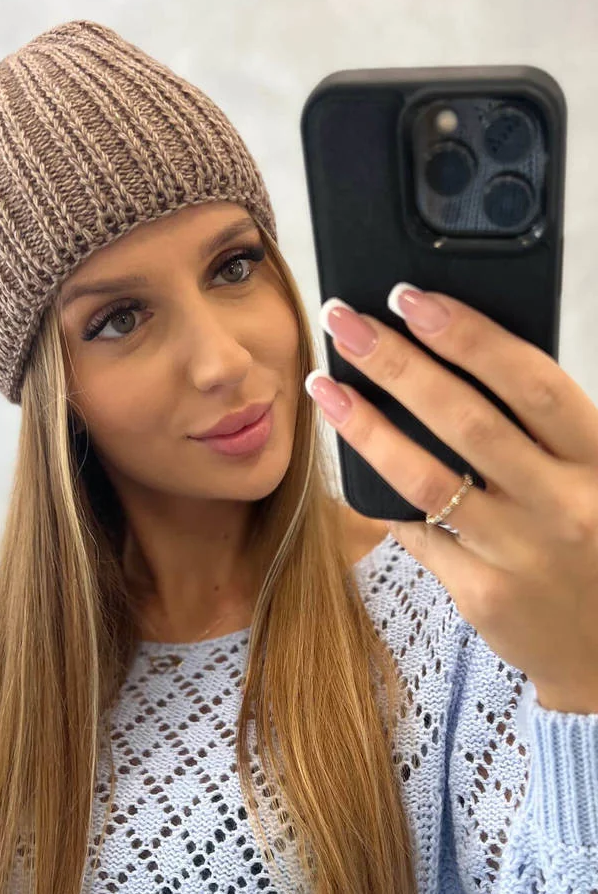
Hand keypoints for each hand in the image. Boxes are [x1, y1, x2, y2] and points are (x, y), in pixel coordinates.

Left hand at [306, 284, 597, 714]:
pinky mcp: (483, 594)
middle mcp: (563, 504)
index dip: (470, 337)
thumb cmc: (597, 538)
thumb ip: (547, 428)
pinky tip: (351, 466)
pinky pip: (419, 534)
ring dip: (367, 428)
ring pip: (427, 479)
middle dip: (397, 364)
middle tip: (344, 323)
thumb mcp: (596, 474)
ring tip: (323, 387)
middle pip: (467, 421)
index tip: (411, 300)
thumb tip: (457, 356)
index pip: (532, 383)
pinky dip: (383, 498)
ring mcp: (520, 553)